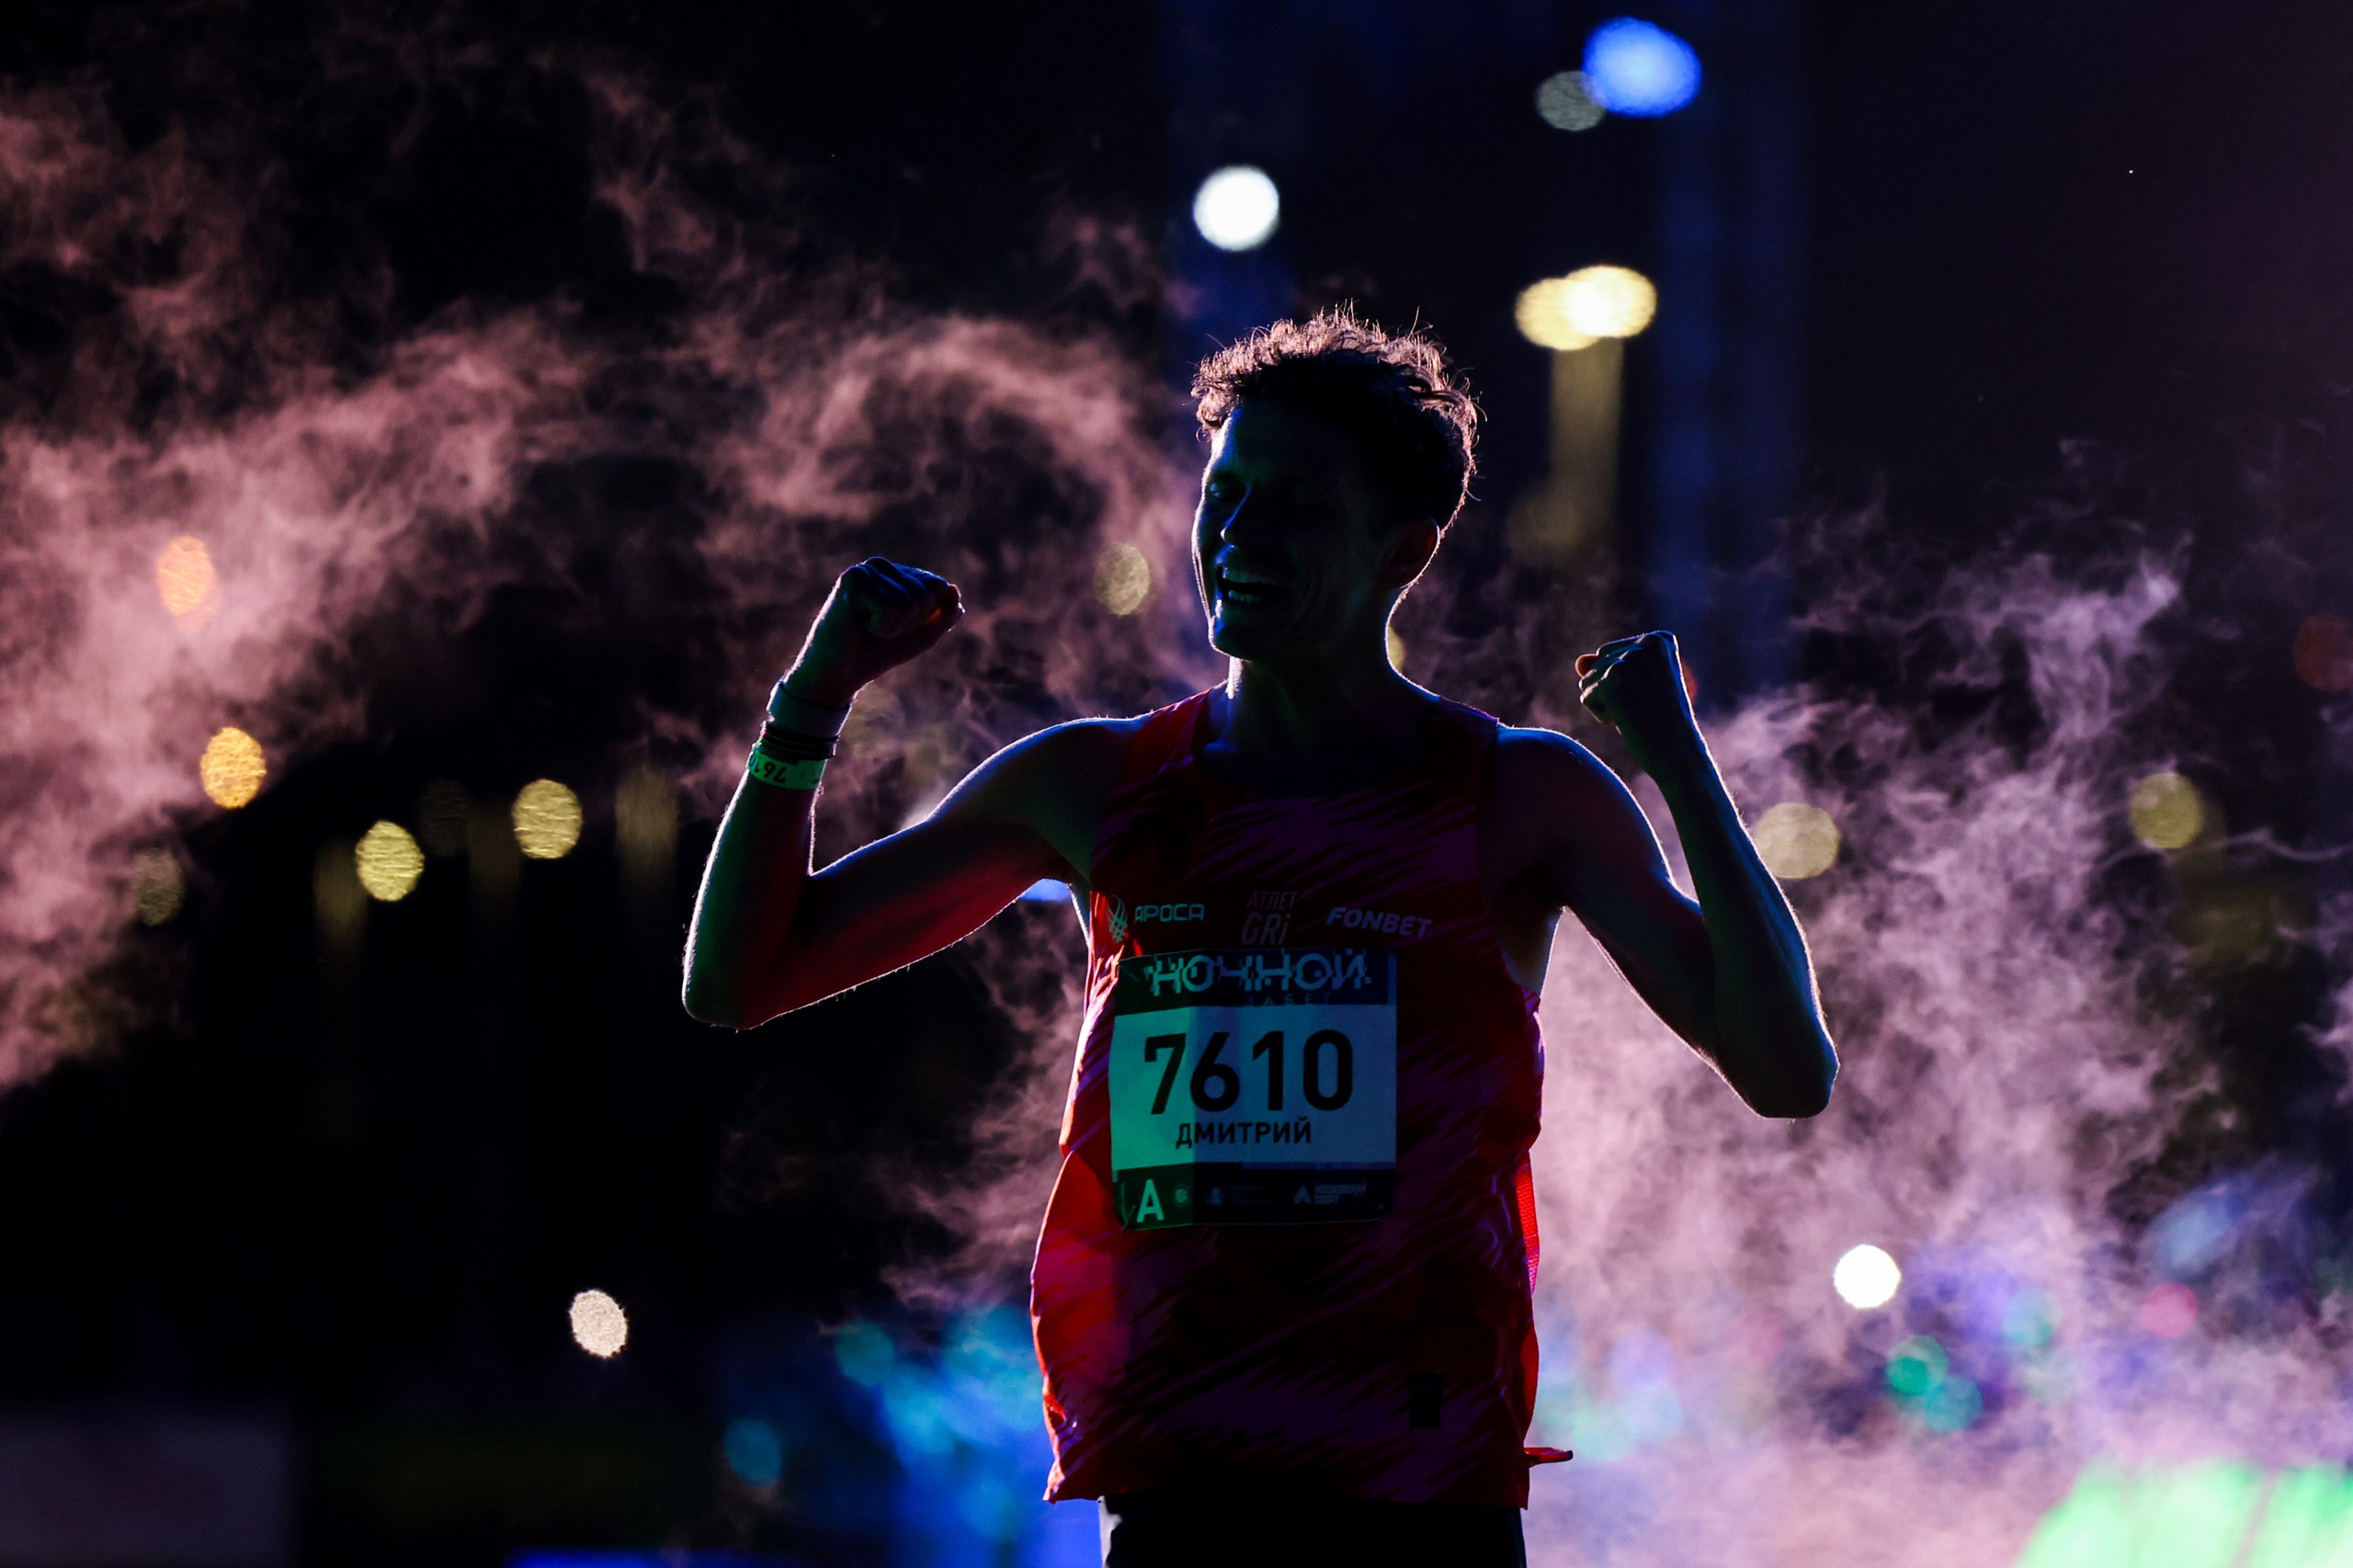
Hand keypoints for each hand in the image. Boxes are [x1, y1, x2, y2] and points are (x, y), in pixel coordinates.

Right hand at [782, 558, 963, 707]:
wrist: (839, 674)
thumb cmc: (877, 653)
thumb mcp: (922, 635)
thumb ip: (944, 614)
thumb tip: (952, 589)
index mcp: (898, 573)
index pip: (939, 587)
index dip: (927, 619)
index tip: (897, 628)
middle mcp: (881, 565)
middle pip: (928, 594)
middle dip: (910, 624)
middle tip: (880, 631)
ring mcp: (866, 570)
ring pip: (911, 601)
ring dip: (894, 628)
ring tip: (869, 629)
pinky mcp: (853, 580)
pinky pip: (891, 607)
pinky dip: (881, 627)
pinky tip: (859, 625)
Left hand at [1576, 631, 1699, 771]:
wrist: (1679, 754)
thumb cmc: (1660, 722)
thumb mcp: (1636, 686)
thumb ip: (1606, 666)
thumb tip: (1579, 662)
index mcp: (1659, 639)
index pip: (1612, 653)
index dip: (1625, 682)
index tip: (1653, 695)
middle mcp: (1646, 643)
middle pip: (1598, 663)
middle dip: (1612, 690)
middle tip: (1644, 706)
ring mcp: (1630, 660)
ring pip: (1589, 680)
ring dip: (1608, 703)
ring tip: (1638, 713)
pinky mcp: (1614, 681)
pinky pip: (1587, 697)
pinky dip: (1603, 715)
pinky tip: (1629, 720)